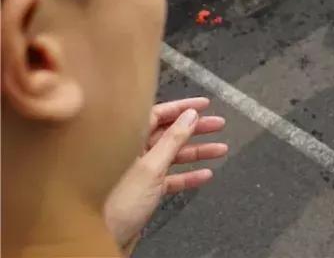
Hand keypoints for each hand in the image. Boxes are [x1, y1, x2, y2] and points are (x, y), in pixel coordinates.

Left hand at [105, 98, 226, 254]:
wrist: (103, 239)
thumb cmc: (116, 204)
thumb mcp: (151, 167)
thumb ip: (172, 140)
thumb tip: (190, 116)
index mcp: (126, 141)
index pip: (156, 114)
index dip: (181, 108)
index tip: (203, 105)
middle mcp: (132, 154)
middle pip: (168, 135)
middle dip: (195, 130)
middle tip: (218, 124)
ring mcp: (140, 172)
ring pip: (173, 156)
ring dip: (197, 153)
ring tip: (220, 149)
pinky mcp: (146, 190)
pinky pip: (171, 178)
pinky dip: (187, 176)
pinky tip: (204, 175)